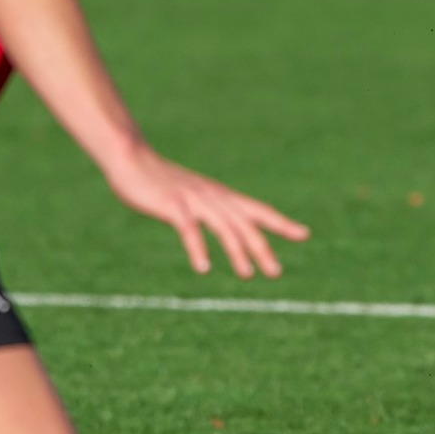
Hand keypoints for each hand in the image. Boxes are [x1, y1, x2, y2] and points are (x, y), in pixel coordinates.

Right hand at [104, 144, 308, 277]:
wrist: (130, 158)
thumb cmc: (161, 181)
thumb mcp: (193, 195)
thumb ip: (210, 209)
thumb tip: (226, 226)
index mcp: (220, 196)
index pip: (258, 210)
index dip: (281, 223)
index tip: (304, 234)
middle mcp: (213, 197)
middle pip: (245, 224)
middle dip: (262, 248)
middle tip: (276, 273)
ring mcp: (194, 200)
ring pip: (223, 227)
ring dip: (237, 252)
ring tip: (248, 274)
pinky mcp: (173, 206)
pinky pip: (190, 230)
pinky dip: (198, 249)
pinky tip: (204, 268)